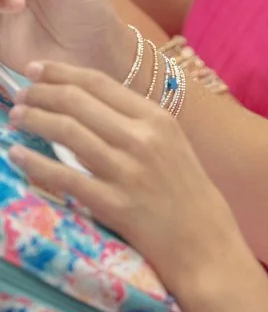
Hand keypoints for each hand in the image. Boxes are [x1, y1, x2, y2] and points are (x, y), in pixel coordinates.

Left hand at [8, 62, 243, 295]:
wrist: (204, 242)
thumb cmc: (185, 191)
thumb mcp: (170, 143)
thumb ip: (134, 121)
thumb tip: (86, 102)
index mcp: (157, 118)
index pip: (98, 83)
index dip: (61, 72)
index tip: (35, 69)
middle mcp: (142, 138)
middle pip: (77, 102)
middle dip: (40, 93)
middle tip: (19, 95)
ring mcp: (127, 171)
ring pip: (67, 132)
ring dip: (34, 120)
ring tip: (16, 118)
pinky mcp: (114, 204)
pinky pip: (64, 177)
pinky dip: (35, 163)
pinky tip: (17, 156)